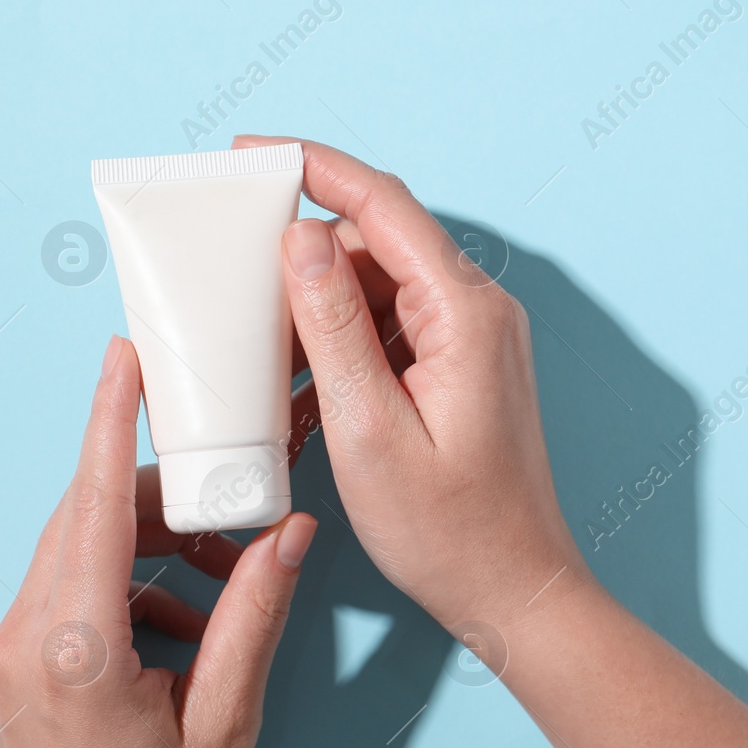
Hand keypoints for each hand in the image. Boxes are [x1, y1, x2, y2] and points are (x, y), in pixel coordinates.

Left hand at [0, 336, 316, 747]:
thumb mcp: (226, 727)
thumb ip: (254, 618)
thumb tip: (288, 532)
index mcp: (79, 653)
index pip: (91, 507)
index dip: (107, 421)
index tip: (121, 357)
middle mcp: (25, 641)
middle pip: (85, 520)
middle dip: (155, 497)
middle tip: (225, 506)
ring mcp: (6, 655)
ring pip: (74, 555)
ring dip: (145, 551)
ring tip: (218, 592)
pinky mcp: (8, 672)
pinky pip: (64, 596)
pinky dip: (124, 594)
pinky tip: (180, 637)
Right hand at [236, 135, 590, 632]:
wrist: (515, 593)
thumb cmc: (449, 532)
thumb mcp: (369, 430)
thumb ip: (334, 328)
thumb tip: (302, 237)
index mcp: (464, 314)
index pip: (382, 204)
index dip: (313, 167)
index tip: (249, 154)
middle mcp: (478, 310)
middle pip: (376, 241)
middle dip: (302, 253)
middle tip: (232, 276)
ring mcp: (473, 338)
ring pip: (377, 286)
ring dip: (317, 310)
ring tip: (264, 355)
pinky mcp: (462, 367)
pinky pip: (390, 329)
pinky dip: (341, 346)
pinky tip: (303, 389)